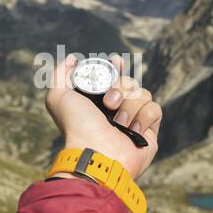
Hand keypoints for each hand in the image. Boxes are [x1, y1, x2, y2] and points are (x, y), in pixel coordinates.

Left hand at [45, 54, 161, 178]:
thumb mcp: (58, 97)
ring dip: (129, 105)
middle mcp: (116, 109)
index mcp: (97, 100)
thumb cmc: (77, 126)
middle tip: (108, 102)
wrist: (97, 153)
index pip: (113, 75)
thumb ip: (60, 74)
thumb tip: (73, 59)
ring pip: (143, 93)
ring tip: (118, 122)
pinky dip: (143, 117)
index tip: (115, 61)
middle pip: (129, 81)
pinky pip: (154, 109)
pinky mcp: (149, 131)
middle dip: (120, 87)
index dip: (115, 66)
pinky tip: (132, 130)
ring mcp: (133, 119)